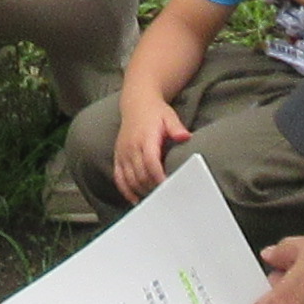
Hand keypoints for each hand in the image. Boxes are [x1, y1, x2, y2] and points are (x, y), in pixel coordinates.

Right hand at [109, 76, 192, 200]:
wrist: (136, 104)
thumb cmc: (155, 112)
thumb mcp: (169, 116)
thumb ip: (176, 128)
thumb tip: (185, 137)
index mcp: (145, 138)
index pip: (151, 163)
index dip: (159, 177)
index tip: (170, 188)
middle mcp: (131, 147)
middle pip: (141, 175)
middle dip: (154, 188)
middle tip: (167, 197)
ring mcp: (123, 153)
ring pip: (130, 179)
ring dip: (142, 191)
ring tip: (156, 199)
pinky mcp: (118, 157)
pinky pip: (119, 178)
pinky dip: (126, 191)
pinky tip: (135, 200)